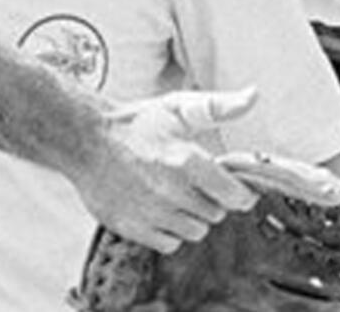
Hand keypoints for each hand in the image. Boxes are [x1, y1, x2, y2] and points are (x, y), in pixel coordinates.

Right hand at [76, 87, 260, 253]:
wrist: (86, 140)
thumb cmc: (136, 123)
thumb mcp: (179, 107)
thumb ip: (220, 107)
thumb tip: (253, 97)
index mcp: (186, 161)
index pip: (234, 195)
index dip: (241, 193)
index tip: (238, 189)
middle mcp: (171, 192)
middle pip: (215, 214)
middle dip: (212, 199)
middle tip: (196, 182)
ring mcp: (151, 213)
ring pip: (194, 231)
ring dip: (192, 216)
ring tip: (176, 194)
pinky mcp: (132, 228)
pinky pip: (169, 243)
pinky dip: (170, 230)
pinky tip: (160, 208)